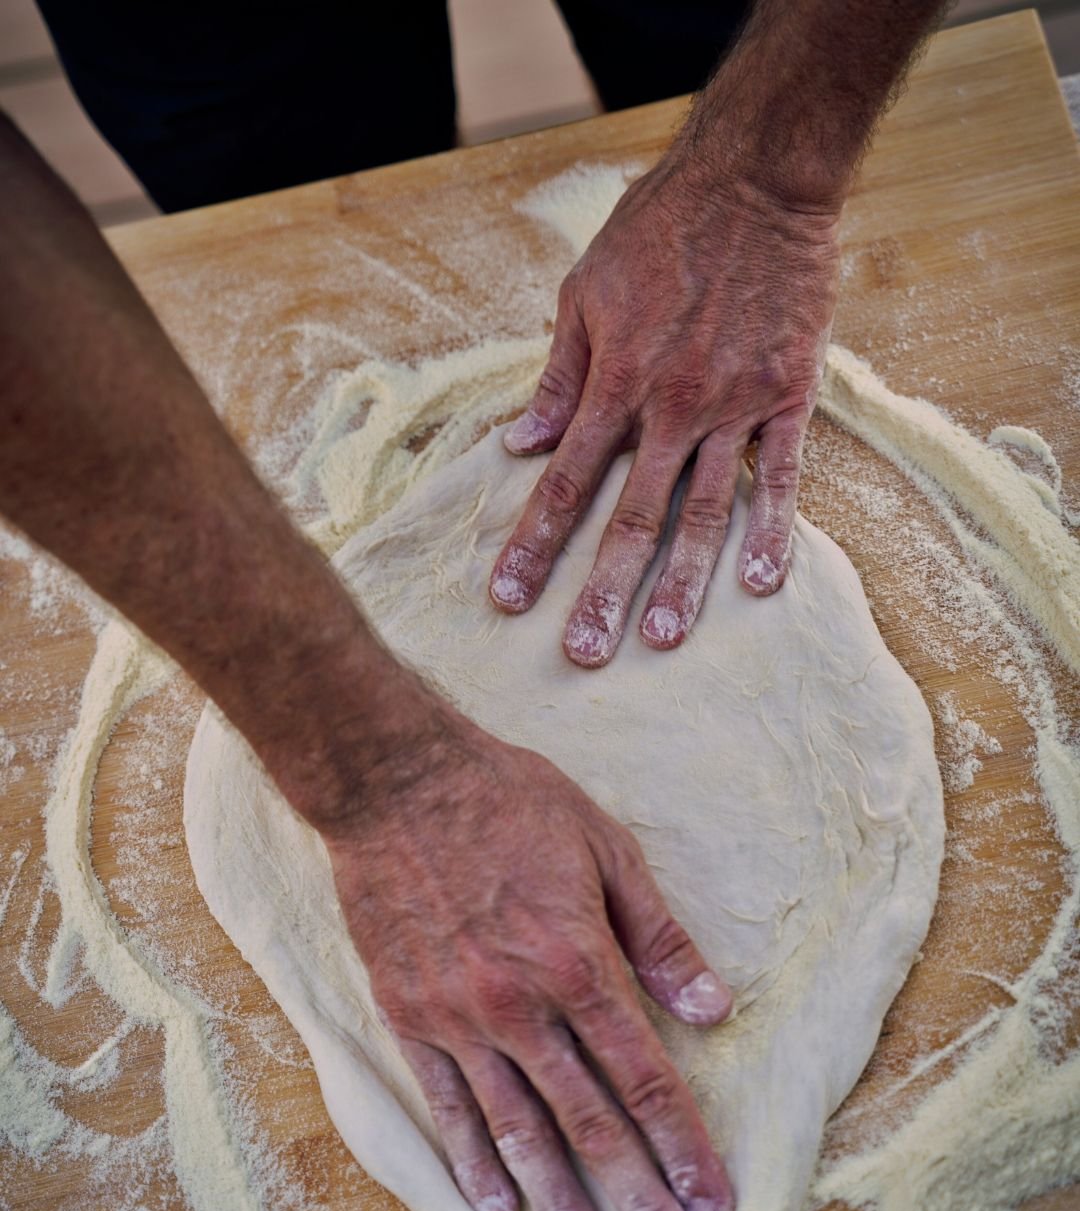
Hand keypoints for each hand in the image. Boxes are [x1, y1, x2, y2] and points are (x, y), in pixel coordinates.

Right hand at [324, 703, 734, 1210]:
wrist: (397, 780)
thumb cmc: (510, 801)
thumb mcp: (605, 848)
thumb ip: (658, 938)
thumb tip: (713, 1009)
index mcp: (579, 962)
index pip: (646, 1077)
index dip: (685, 1147)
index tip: (713, 1205)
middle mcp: (521, 1006)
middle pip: (591, 1123)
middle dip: (637, 1199)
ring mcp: (459, 1017)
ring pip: (518, 1130)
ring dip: (559, 1204)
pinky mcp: (409, 1015)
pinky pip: (446, 1104)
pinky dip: (474, 1160)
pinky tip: (498, 1210)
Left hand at [489, 151, 839, 666]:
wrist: (756, 178)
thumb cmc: (660, 229)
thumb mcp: (585, 292)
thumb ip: (558, 376)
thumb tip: (520, 444)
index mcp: (615, 381)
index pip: (566, 483)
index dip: (535, 545)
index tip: (510, 599)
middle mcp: (672, 405)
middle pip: (631, 516)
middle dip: (602, 591)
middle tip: (583, 654)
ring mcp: (735, 405)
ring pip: (703, 512)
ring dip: (680, 581)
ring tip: (659, 640)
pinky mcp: (789, 397)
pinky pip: (781, 478)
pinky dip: (771, 532)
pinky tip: (759, 585)